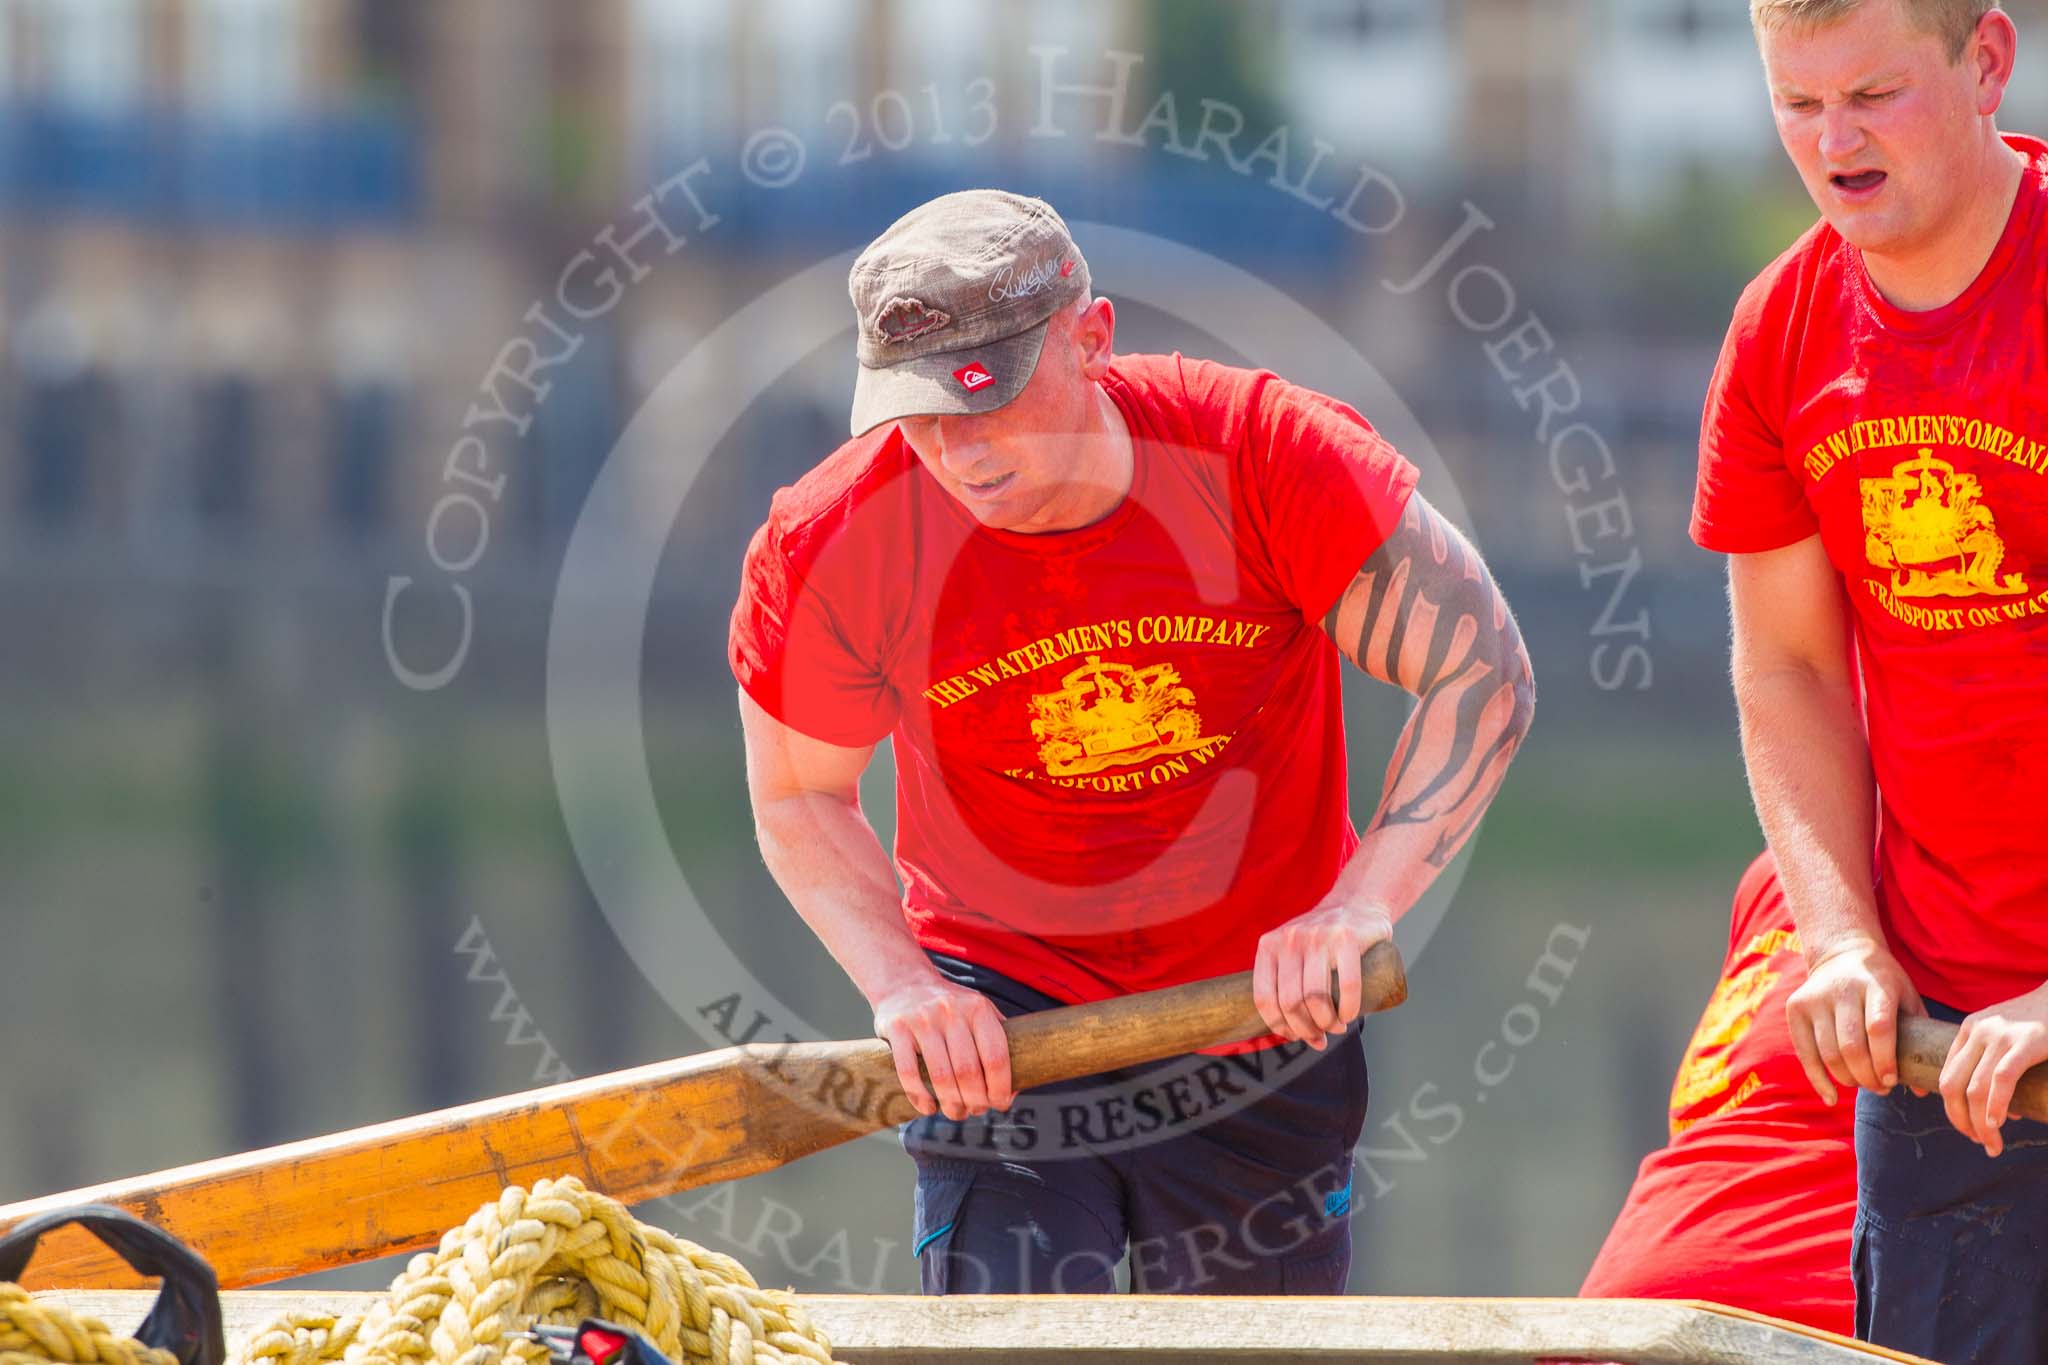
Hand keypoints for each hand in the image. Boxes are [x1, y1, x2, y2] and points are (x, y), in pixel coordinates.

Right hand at [871, 973, 1013, 1120]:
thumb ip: (997, 1041)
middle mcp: (951, 1010)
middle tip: (975, 1111)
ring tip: (955, 1112)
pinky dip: (920, 1097)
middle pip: (968, 1071)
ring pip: (940, 1075)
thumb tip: (1014, 1089)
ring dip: (950, 1104)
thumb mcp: (979, 1011)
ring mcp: (922, 1019)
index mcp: (978, 1008)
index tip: (1000, 1103)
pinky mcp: (897, 1028)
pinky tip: (928, 1107)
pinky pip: (908, 1072)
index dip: (1001, 1088)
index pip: (996, 1057)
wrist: (905, 981)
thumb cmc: (951, 1007)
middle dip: (975, 1101)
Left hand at [1253, 901, 1393, 1049]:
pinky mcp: (1347, 939)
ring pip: (1316, 997)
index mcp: (1269, 946)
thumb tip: (1287, 1031)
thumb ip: (1283, 981)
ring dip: (1327, 1023)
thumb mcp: (1291, 950)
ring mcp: (1319, 938)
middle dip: (1306, 1029)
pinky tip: (1350, 1015)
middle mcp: (1290, 940)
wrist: (1357, 902)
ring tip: (1336, 1027)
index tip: (1294, 1036)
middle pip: (1291, 1002)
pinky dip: (1349, 1009)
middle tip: (1320, 1036)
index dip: (1278, 1026)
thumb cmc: (1322, 938)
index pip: (1264, 998)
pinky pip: (1348, 985)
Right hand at [1785, 937, 1923, 1103]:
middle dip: (1867, 1076)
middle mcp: (1842, 989)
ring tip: (1863, 1085)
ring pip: (1828, 1053)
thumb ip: (1918, 1037)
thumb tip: (1921, 1089)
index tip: (1892, 1081)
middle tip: (1880, 1088)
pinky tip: (1831, 1097)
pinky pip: (1805, 1053)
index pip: (1878, 1028)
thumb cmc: (1882, 983)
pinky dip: (1818, 1080)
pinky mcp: (1796, 1007)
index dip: (1885, 1060)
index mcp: (1876, 984)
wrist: (1842, 953)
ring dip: (1848, 1079)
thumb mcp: (1906, 997)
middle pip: (1851, 1045)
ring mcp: (1815, 998)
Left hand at [1938, 982, 2047, 1156]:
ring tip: (1992, 1144)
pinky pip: (2002, 1079)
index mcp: (1969, 1030)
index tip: (1967, 1129)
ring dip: (1980, 1124)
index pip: (1946, 1076)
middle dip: (1960, 1120)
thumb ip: (1999, 1070)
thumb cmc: (2045, 1024)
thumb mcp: (2010, 1040)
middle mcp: (1978, 1031)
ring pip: (1974, 1089)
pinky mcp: (2026, 1041)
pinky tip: (1998, 1124)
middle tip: (1978, 1142)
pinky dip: (1996, 1105)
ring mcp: (2001, 1035)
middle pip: (1951, 1085)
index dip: (1952, 1109)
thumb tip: (2001, 1115)